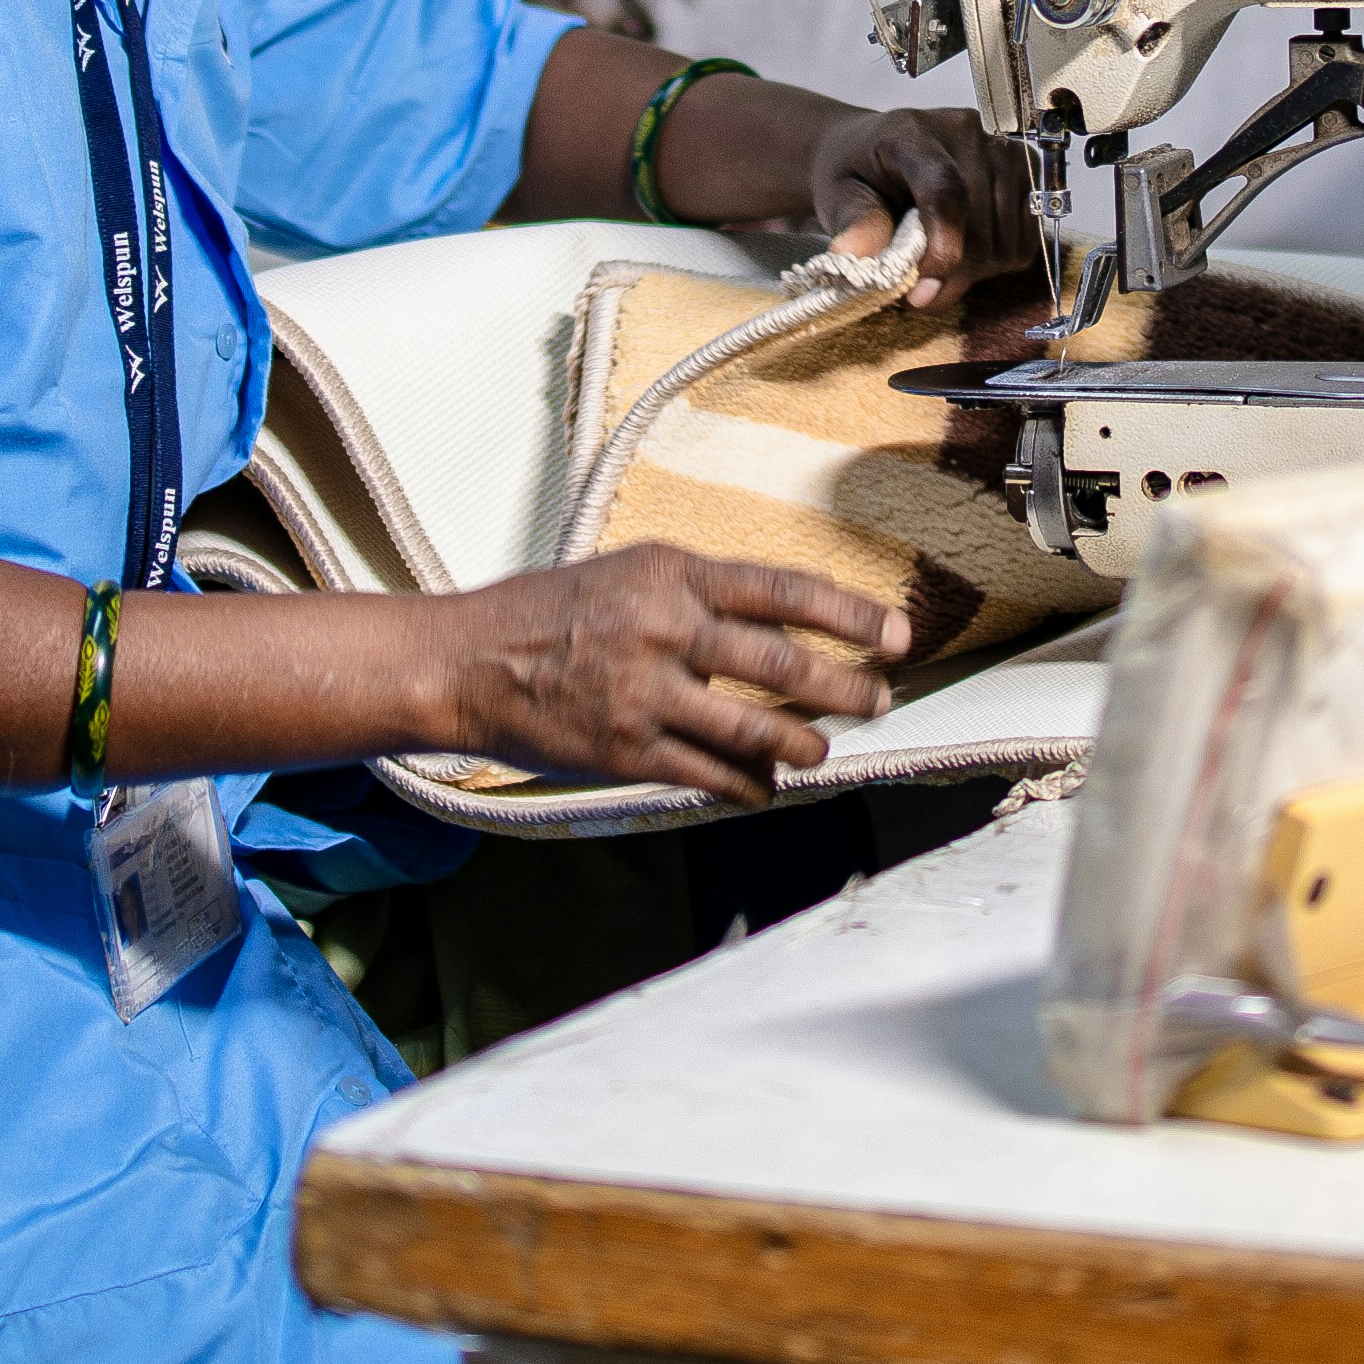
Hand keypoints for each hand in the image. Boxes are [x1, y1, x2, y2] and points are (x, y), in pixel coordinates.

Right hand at [422, 545, 909, 803]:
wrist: (468, 662)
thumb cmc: (550, 612)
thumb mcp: (629, 572)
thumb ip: (701, 593)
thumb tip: (784, 620)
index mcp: (673, 575)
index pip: (785, 590)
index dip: (851, 615)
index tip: (895, 634)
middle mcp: (666, 629)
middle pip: (784, 664)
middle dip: (847, 687)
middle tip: (879, 700)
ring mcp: (647, 694)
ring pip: (755, 729)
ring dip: (802, 745)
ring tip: (820, 751)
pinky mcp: (628, 752)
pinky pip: (711, 775)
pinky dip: (749, 787)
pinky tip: (764, 790)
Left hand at [812, 103, 1035, 307]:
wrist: (877, 150)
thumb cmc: (859, 174)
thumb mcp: (840, 196)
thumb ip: (857, 226)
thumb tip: (856, 260)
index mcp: (912, 132)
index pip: (945, 190)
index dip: (941, 247)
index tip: (921, 288)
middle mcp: (969, 133)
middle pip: (979, 226)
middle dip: (948, 272)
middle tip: (915, 285)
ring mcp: (1005, 150)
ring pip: (1005, 242)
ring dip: (973, 271)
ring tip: (938, 260)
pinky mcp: (1029, 172)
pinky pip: (1024, 244)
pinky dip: (995, 262)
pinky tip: (966, 248)